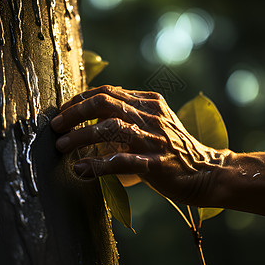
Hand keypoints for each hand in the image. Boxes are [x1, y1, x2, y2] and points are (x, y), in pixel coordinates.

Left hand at [50, 85, 230, 204]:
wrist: (208, 171)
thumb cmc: (176, 149)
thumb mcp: (155, 122)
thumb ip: (131, 114)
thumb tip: (94, 114)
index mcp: (149, 103)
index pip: (107, 92)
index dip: (80, 100)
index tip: (62, 113)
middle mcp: (151, 115)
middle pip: (105, 103)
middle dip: (75, 113)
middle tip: (55, 126)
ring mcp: (155, 138)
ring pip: (110, 129)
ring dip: (81, 136)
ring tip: (62, 146)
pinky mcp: (157, 163)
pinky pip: (122, 161)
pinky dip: (98, 165)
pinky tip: (81, 169)